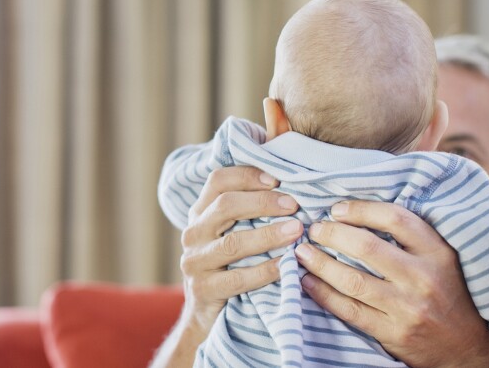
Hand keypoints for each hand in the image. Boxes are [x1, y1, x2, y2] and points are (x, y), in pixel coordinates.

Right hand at [179, 166, 302, 330]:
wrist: (205, 313)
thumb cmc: (229, 264)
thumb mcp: (231, 232)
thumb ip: (248, 211)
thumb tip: (290, 188)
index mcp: (200, 212)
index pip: (218, 180)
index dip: (247, 175)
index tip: (276, 179)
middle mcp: (193, 232)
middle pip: (225, 205)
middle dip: (263, 202)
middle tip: (294, 205)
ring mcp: (195, 261)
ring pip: (233, 242)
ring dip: (268, 234)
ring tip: (296, 230)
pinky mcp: (203, 289)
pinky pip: (238, 277)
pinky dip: (265, 270)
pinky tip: (285, 264)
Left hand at [296, 200, 488, 367]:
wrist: (466, 348)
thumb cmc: (446, 293)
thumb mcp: (441, 259)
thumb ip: (410, 236)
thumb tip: (358, 210)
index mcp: (437, 252)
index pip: (395, 218)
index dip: (361, 209)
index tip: (337, 208)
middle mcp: (423, 277)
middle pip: (367, 247)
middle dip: (332, 234)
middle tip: (313, 229)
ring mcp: (408, 307)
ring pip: (353, 279)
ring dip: (320, 263)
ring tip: (302, 252)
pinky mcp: (393, 332)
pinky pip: (350, 310)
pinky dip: (323, 294)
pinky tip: (307, 282)